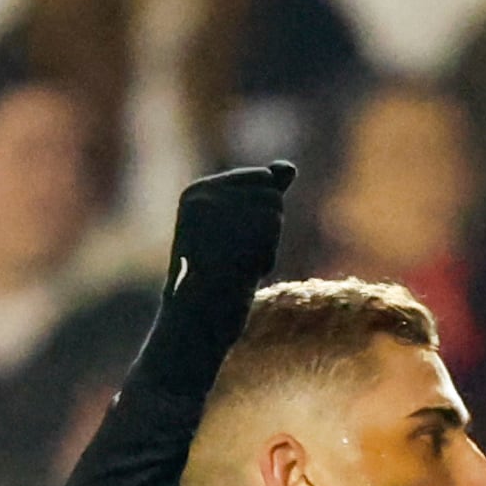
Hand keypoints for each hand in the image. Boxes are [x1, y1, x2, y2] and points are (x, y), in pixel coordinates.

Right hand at [169, 163, 293, 301]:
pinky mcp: (230, 222)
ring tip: (235, 263)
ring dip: (266, 243)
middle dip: (265, 229)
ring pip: (274, 208)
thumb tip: (289, 167)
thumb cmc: (216, 279)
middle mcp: (204, 192)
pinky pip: (273, 226)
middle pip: (270, 192)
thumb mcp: (236, 231)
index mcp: (196, 192)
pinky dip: (266, 253)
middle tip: (233, 255)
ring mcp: (218, 206)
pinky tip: (241, 268)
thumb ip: (261, 195)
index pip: (260, 179)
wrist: (198, 318)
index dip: (257, 218)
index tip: (228, 243)